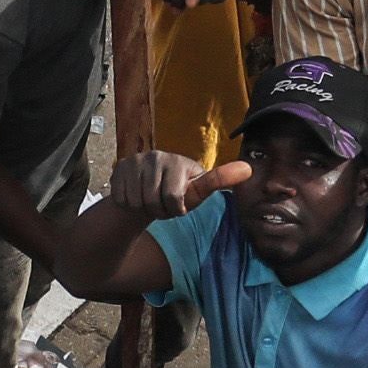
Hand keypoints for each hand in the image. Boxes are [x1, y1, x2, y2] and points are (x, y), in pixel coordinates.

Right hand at [105, 148, 239, 215]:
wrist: (147, 194)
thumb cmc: (176, 194)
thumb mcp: (198, 191)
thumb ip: (219, 179)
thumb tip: (248, 168)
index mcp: (178, 162)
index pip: (173, 197)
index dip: (174, 208)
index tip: (176, 206)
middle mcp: (156, 156)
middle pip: (154, 201)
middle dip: (159, 211)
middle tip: (163, 206)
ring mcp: (136, 160)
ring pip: (136, 201)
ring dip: (143, 208)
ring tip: (150, 202)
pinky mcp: (119, 166)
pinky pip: (122, 197)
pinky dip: (127, 204)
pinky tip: (134, 197)